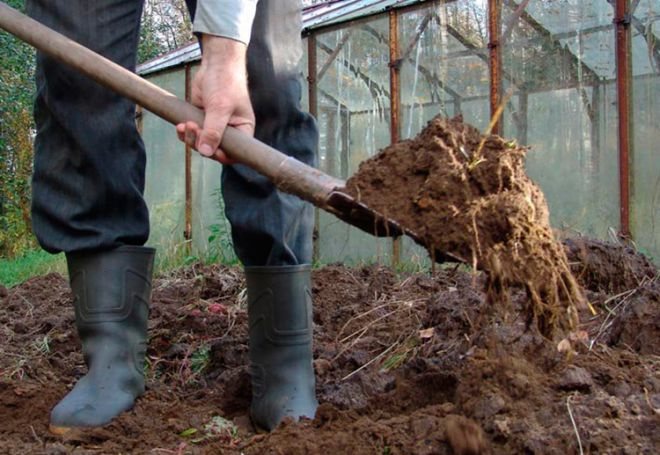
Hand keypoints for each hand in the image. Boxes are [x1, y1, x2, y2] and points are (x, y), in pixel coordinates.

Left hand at [176, 35, 254, 163]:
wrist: (216, 64)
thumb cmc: (226, 83)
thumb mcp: (221, 108)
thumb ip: (213, 131)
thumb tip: (206, 152)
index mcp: (243, 131)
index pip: (234, 153)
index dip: (221, 156)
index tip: (209, 150)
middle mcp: (230, 131)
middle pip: (214, 150)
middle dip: (201, 143)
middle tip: (194, 129)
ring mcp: (215, 126)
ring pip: (201, 143)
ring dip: (191, 138)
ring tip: (186, 125)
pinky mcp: (202, 120)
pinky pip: (193, 133)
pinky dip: (185, 132)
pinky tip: (180, 125)